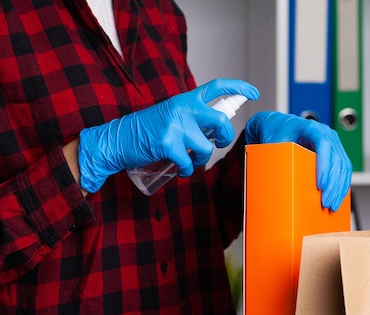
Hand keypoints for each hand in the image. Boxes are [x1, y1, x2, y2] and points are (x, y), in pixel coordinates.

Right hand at [78, 79, 258, 192]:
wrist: (116, 140)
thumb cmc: (146, 131)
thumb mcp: (170, 116)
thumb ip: (191, 118)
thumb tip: (216, 131)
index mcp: (184, 100)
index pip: (216, 87)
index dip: (238, 88)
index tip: (253, 92)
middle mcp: (182, 109)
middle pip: (220, 121)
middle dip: (225, 137)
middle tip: (220, 143)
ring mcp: (175, 126)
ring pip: (206, 147)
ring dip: (201, 160)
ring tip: (190, 160)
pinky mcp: (167, 144)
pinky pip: (188, 163)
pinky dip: (186, 171)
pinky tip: (178, 169)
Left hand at [245, 111, 351, 210]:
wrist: (280, 125)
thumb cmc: (277, 131)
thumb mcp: (274, 143)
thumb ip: (277, 158)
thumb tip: (277, 181)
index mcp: (312, 128)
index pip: (324, 146)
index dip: (324, 166)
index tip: (321, 185)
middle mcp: (326, 134)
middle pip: (336, 159)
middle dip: (333, 184)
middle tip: (326, 202)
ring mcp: (333, 143)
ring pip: (343, 166)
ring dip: (339, 188)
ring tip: (332, 205)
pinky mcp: (335, 152)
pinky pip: (343, 169)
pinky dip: (341, 184)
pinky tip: (337, 197)